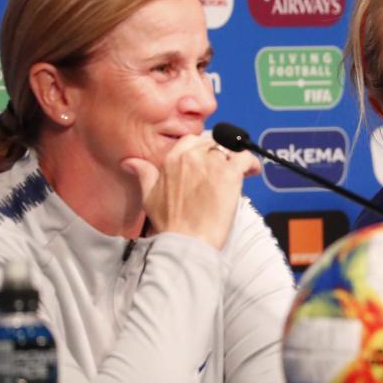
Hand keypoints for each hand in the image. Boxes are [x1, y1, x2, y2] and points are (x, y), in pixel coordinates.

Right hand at [120, 136, 260, 249]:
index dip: (204, 149)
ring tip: (242, 172)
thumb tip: (130, 162)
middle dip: (221, 153)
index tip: (209, 160)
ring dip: (236, 159)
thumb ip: (144, 174)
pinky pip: (245, 158)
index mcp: (172, 159)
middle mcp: (191, 157)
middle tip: (227, 168)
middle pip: (213, 143)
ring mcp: (211, 164)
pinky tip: (252, 171)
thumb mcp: (149, 196)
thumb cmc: (169, 224)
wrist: (186, 242)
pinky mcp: (230, 174)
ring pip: (230, 149)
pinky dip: (251, 163)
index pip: (192, 140)